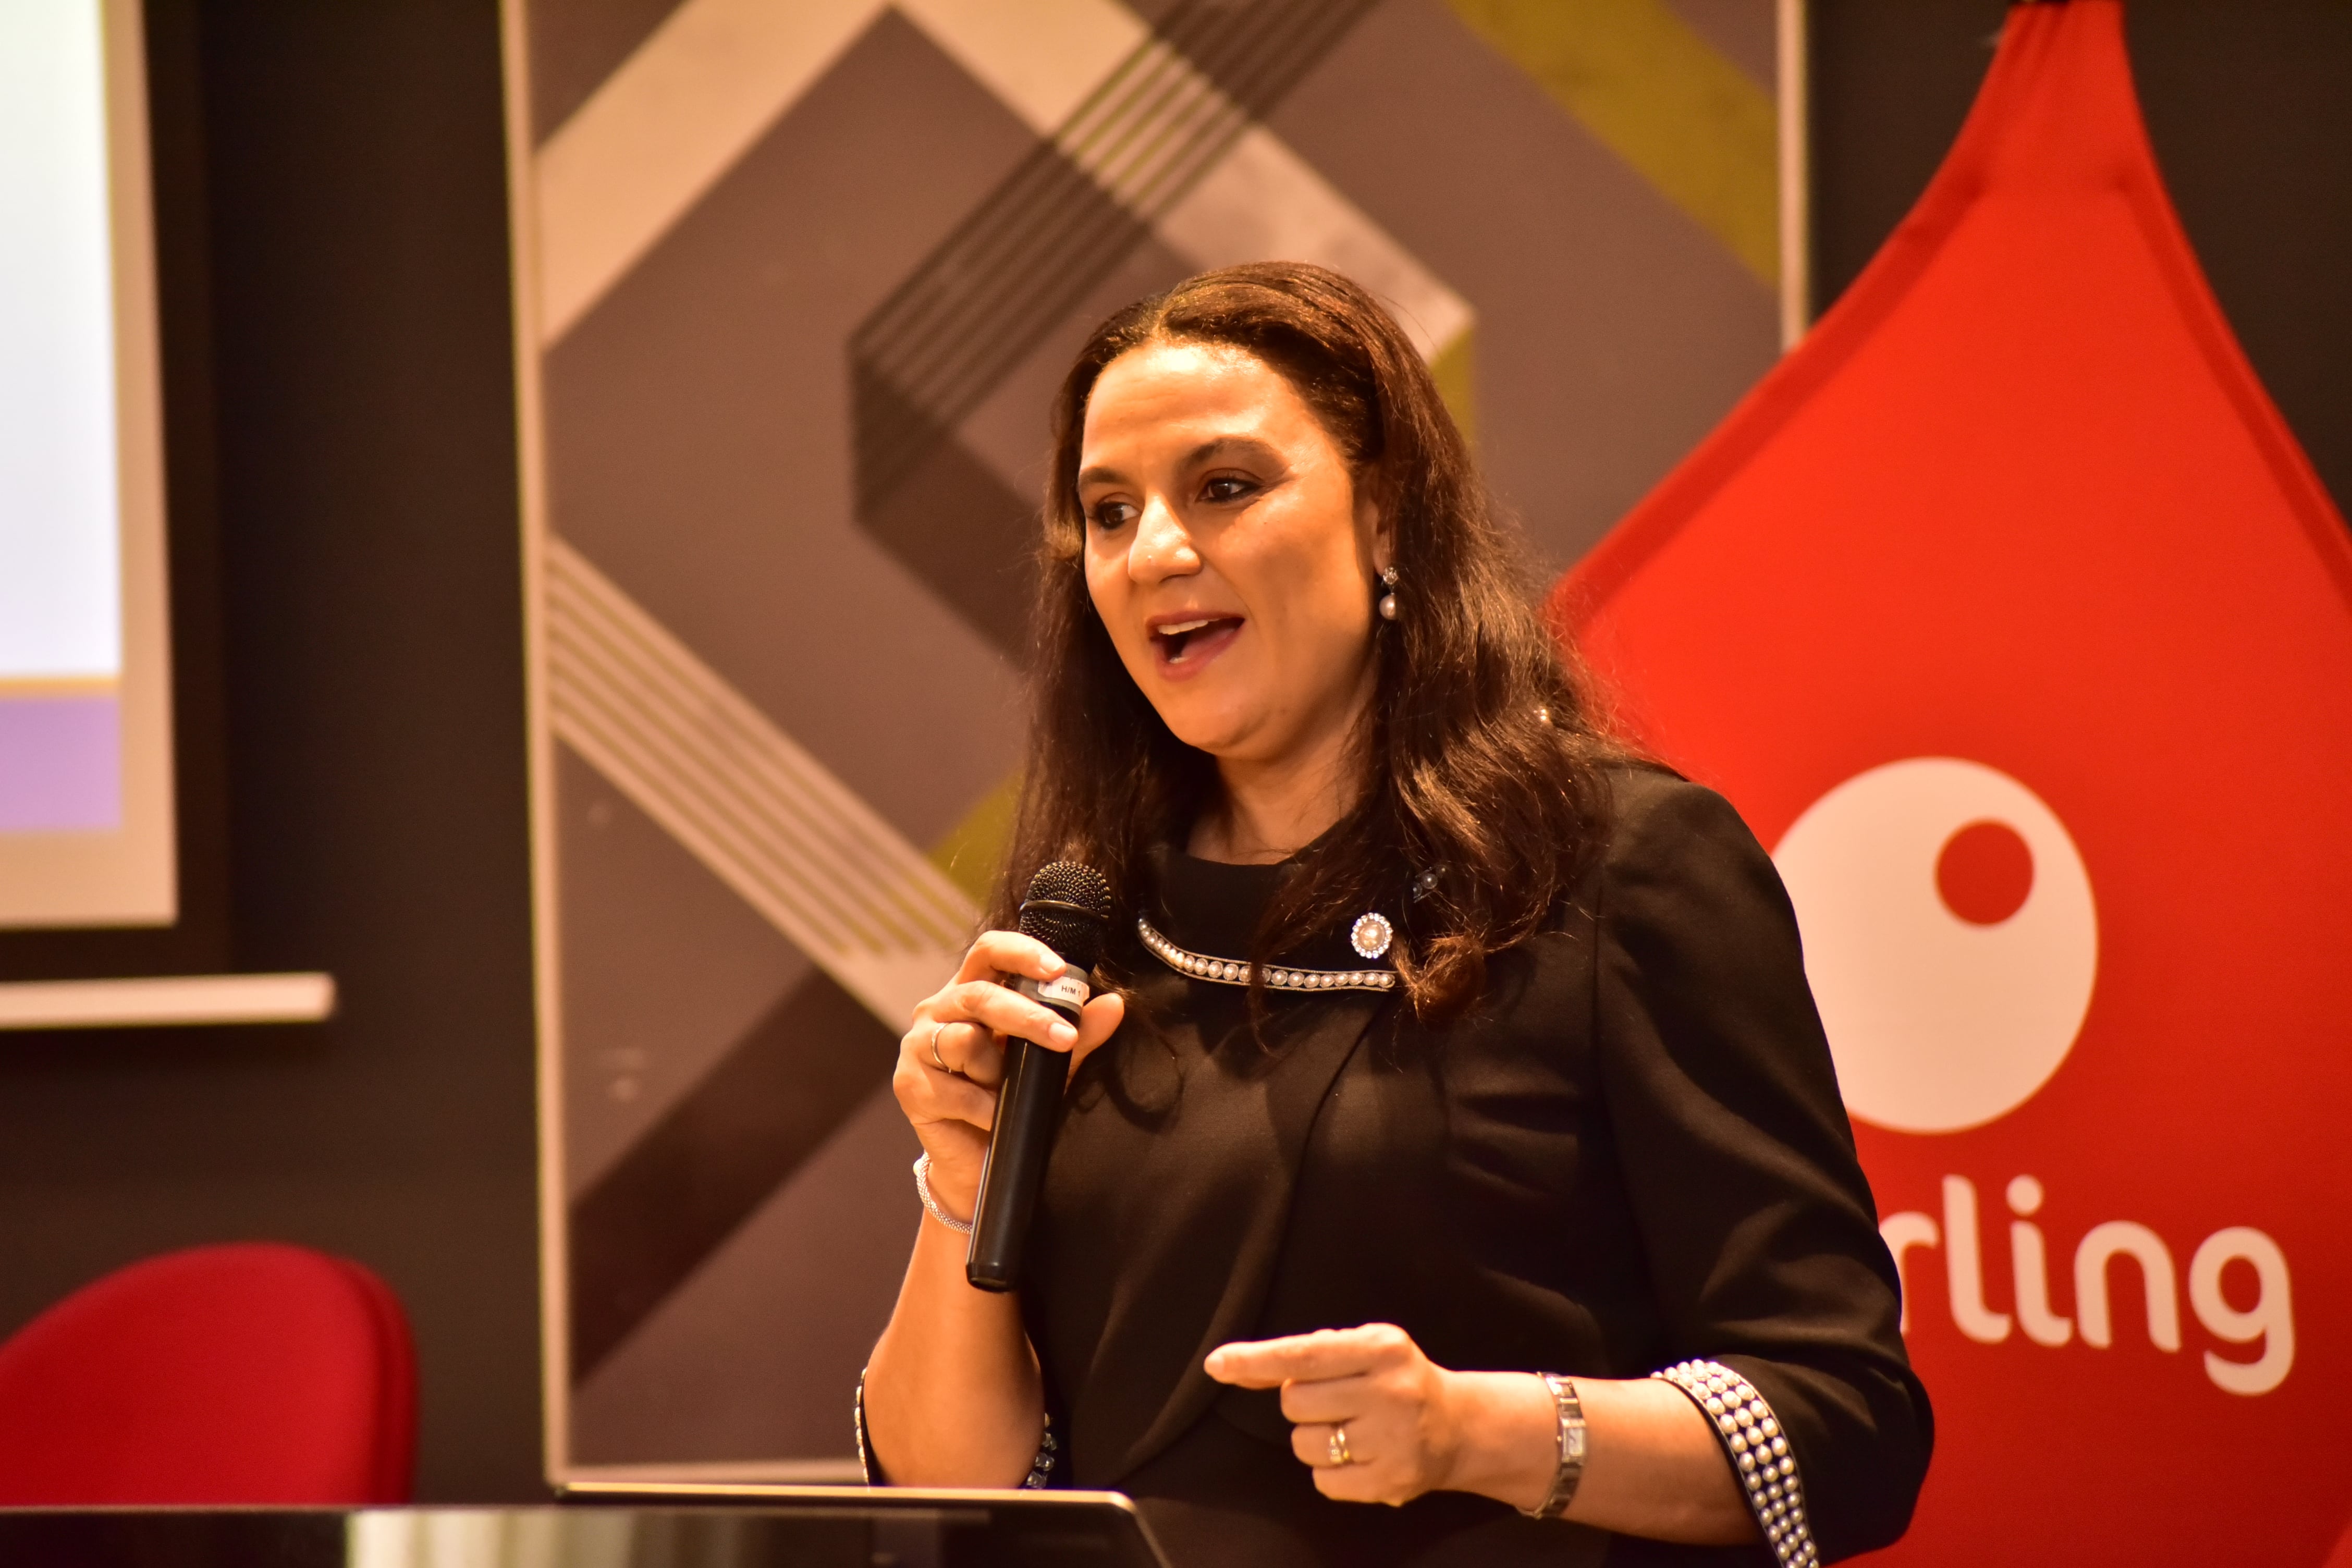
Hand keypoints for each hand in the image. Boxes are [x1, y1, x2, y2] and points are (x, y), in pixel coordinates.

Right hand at [893, 930, 1124, 1218]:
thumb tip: (1114, 1004)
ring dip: (997, 1071)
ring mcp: (917, 1046)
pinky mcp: (909, 1086)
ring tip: (1006, 1091)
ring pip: (963, 1039)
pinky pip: (955, 1089)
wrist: (980, 1163)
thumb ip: (1079, 1034)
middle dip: (1027, 1015)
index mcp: (972, 992)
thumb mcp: (1052, 1064)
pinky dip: (984, 1107)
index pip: (989, 952)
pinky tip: (992, 1118)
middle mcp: (939, 1010)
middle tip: (1064, 1038)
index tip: (1058, 970)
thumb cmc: (1013, 1100)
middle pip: (979, 994)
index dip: (1021, 952)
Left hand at [1205, 1324, 1544, 1507]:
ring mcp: (1393, 1440)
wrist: (1458, 1426)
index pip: (1303, 1354)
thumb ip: (1307, 1353)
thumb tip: (1236, 1366)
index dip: (1255, 1359)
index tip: (1217, 1363)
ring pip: (1304, 1444)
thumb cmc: (1396, 1378)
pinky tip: (1358, 1454)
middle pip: (1295, 1401)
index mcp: (1381, 1348)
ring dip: (1313, 1438)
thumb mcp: (1364, 1347)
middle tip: (1333, 1400)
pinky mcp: (1391, 1482)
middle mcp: (1391, 1391)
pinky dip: (1329, 1471)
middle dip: (1300, 1401)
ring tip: (1347, 1428)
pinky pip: (1323, 1481)